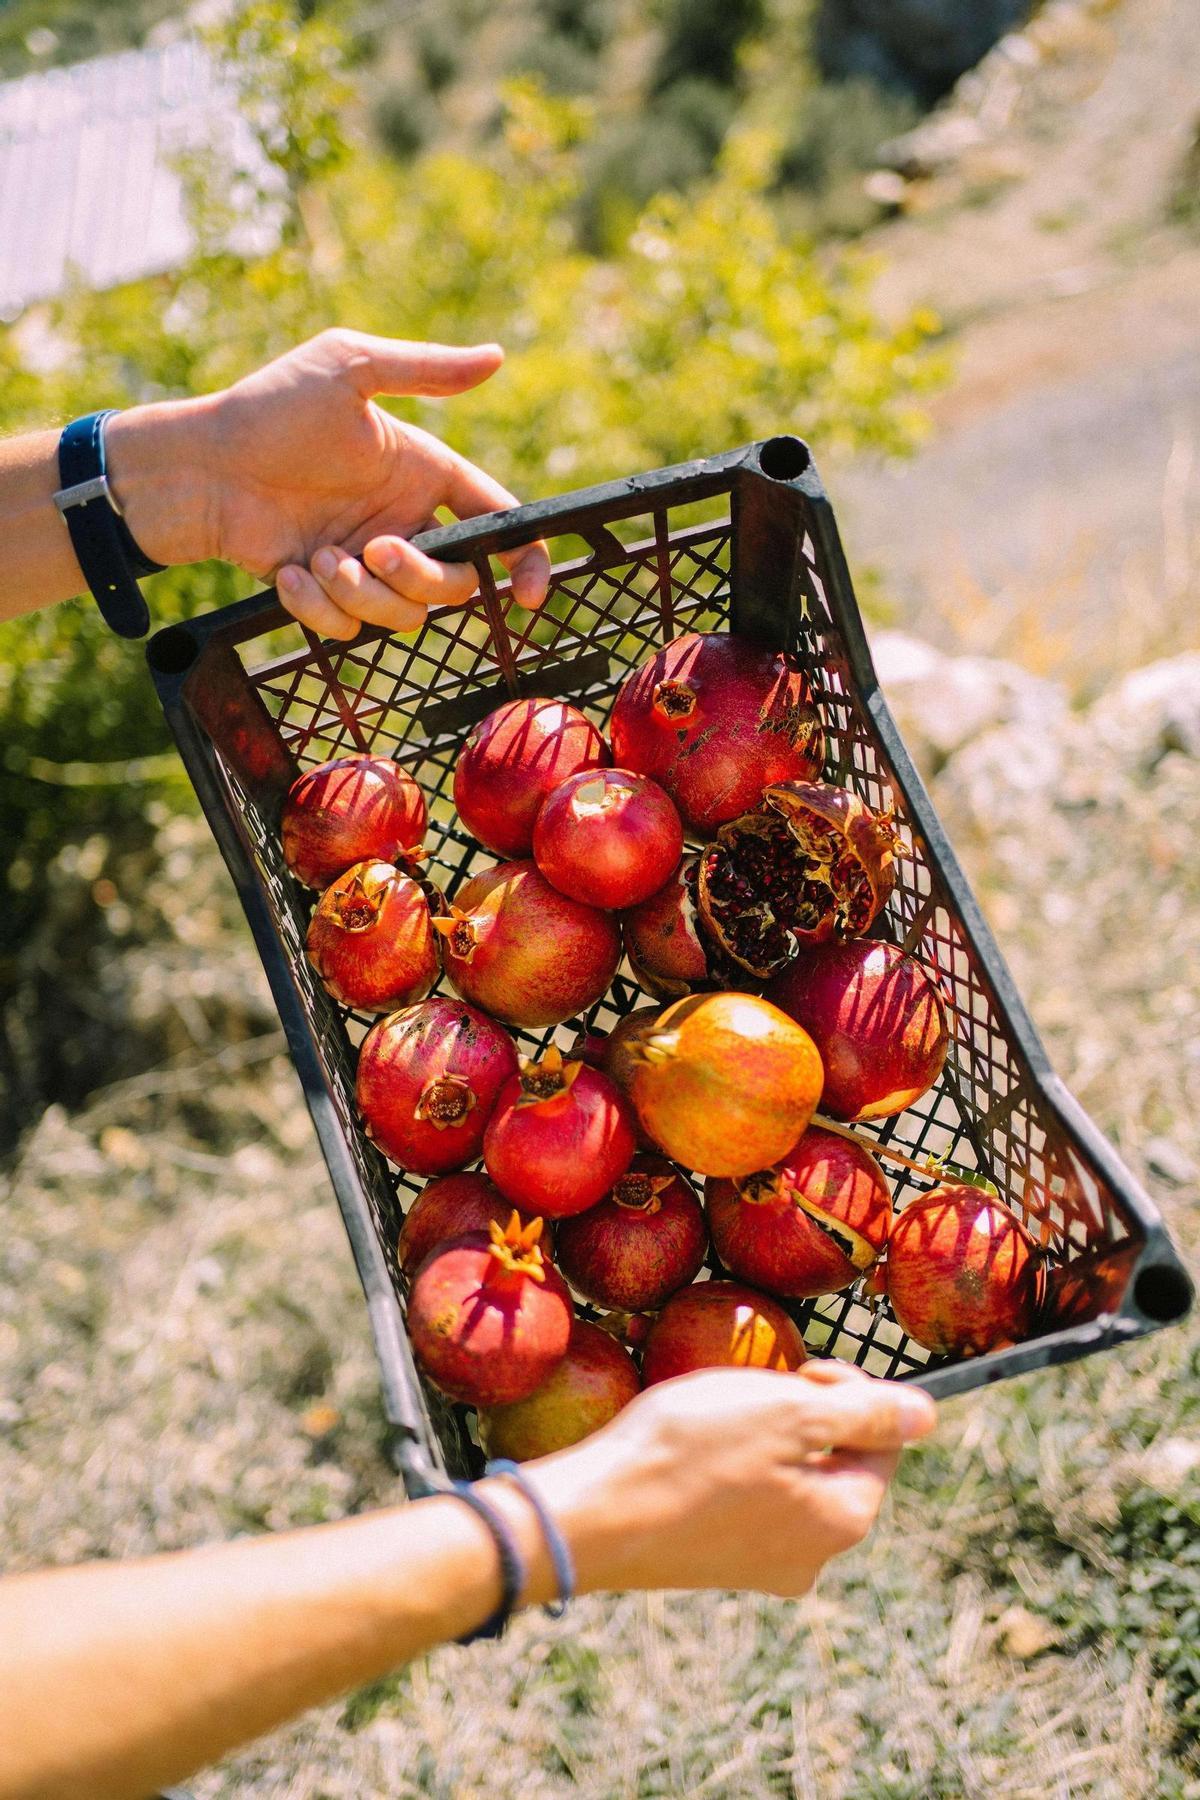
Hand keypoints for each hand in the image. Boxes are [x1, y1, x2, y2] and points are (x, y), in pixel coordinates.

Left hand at [107, 329, 550, 638]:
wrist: (198, 466)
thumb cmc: (270, 408)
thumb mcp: (350, 369)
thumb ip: (426, 372)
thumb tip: (496, 357)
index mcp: (421, 473)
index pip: (497, 522)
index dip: (526, 559)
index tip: (530, 594)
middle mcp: (402, 522)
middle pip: (456, 583)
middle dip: (420, 576)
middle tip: (374, 549)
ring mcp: (364, 563)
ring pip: (405, 614)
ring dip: (361, 593)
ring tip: (316, 559)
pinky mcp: (325, 594)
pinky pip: (348, 628)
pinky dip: (318, 607)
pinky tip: (287, 572)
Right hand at [491, 1361, 936, 1599]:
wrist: (591, 1516)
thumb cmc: (690, 1453)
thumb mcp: (788, 1413)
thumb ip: (866, 1414)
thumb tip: (927, 1415)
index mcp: (845, 1518)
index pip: (884, 1438)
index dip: (846, 1390)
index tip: (797, 1370)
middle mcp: (814, 1557)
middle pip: (835, 1460)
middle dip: (800, 1414)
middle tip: (752, 1389)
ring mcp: (762, 1567)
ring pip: (788, 1478)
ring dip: (762, 1437)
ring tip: (715, 1416)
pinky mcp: (716, 1565)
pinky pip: (745, 1501)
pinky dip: (727, 1467)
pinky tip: (690, 1452)